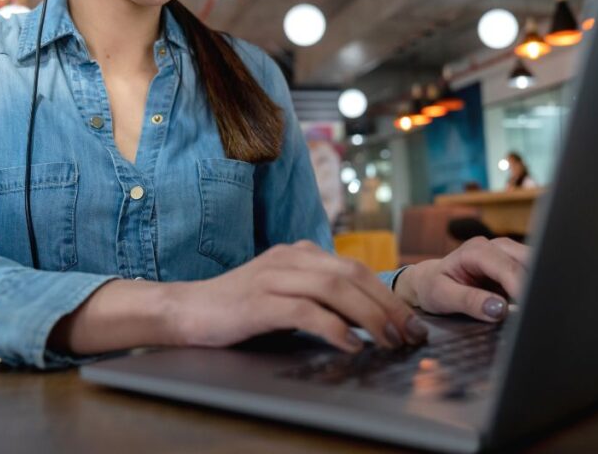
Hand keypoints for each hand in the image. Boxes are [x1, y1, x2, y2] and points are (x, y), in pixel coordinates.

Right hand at [169, 241, 429, 352]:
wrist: (186, 310)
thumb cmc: (238, 307)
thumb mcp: (283, 292)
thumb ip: (316, 296)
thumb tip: (365, 319)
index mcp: (300, 253)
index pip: (355, 268)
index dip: (387, 294)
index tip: (410, 322)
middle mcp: (290, 258)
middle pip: (352, 274)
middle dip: (387, 304)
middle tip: (409, 334)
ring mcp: (273, 277)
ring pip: (334, 288)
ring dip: (369, 316)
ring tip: (388, 341)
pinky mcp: (258, 301)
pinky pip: (305, 310)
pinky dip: (333, 327)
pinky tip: (350, 345)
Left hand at [394, 237, 529, 322]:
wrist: (429, 281)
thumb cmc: (433, 286)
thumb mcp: (443, 296)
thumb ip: (469, 301)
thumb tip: (498, 309)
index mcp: (476, 250)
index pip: (507, 267)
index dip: (521, 287)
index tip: (529, 309)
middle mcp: (494, 247)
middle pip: (528, 260)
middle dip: (536, 283)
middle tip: (539, 311)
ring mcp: (506, 254)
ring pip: (535, 264)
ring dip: (539, 285)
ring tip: (539, 310)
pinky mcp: (513, 266)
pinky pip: (532, 273)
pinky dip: (537, 287)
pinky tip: (537, 305)